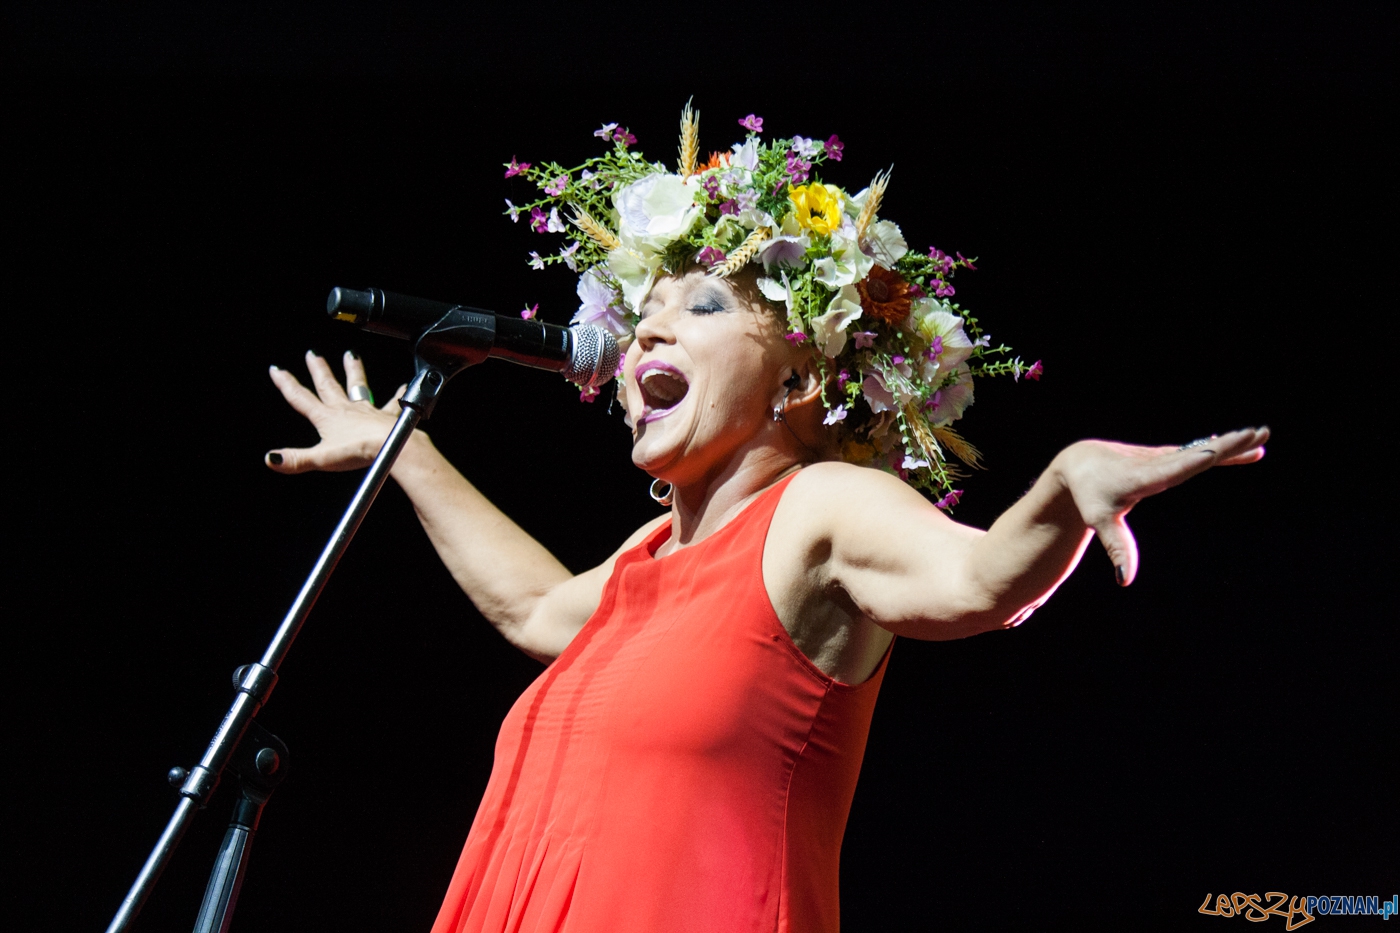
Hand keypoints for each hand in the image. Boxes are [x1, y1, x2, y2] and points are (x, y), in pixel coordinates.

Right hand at [265, 351, 408, 472]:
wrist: (391, 447)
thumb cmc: (359, 451)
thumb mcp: (321, 458)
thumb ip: (296, 459)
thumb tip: (271, 459)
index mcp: (327, 418)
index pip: (301, 398)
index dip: (287, 384)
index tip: (277, 369)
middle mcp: (346, 409)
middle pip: (328, 385)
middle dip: (318, 369)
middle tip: (312, 354)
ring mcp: (367, 411)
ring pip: (358, 386)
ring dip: (353, 370)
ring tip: (351, 355)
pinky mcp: (387, 417)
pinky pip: (393, 403)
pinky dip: (398, 394)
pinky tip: (403, 386)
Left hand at [1053, 427, 1269, 585]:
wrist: (1079, 463)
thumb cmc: (1090, 494)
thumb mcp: (1099, 521)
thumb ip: (1117, 547)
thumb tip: (1125, 581)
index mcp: (1144, 477)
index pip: (1176, 467)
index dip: (1197, 458)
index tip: (1218, 450)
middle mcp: (1157, 462)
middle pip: (1197, 452)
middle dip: (1227, 445)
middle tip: (1258, 433)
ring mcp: (1163, 457)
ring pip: (1201, 448)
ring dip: (1231, 444)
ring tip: (1262, 436)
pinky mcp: (1166, 456)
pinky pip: (1197, 451)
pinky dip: (1220, 448)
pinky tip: (1242, 444)